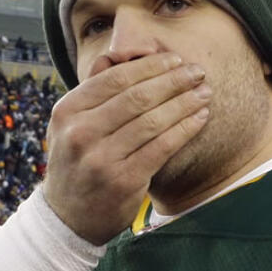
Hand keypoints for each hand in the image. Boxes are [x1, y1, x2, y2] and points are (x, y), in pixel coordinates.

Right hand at [43, 53, 209, 244]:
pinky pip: (163, 147)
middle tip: (197, 72)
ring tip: (204, 93)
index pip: (116, 78)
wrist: (68, 218)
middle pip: (138, 97)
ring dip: (185, 103)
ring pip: (153, 120)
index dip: (151, 66)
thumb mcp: (72, 124)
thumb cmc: (77, 163)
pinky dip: (186, 128)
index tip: (175, 60)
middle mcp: (81, 133)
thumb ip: (95, 88)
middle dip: (174, 80)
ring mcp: (101, 159)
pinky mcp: (124, 181)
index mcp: (67, 111)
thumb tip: (127, 52)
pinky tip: (200, 118)